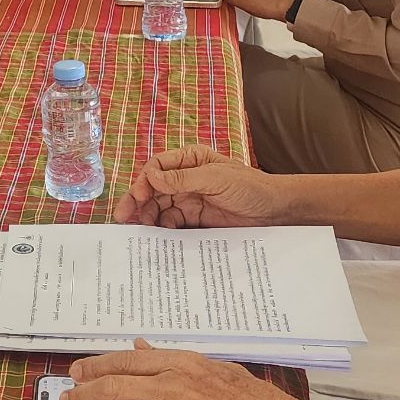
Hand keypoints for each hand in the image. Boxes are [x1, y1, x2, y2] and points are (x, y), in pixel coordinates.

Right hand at [114, 147, 287, 227]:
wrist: (276, 211)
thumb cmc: (250, 187)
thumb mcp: (215, 179)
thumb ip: (182, 178)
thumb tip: (150, 176)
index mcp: (190, 160)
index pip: (157, 167)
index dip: (143, 181)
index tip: (137, 197)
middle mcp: (186, 178)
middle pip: (153, 189)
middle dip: (138, 203)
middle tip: (124, 219)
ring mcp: (190, 199)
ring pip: (159, 207)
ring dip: (147, 218)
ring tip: (138, 232)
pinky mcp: (195, 219)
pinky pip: (172, 224)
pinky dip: (162, 230)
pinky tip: (156, 238)